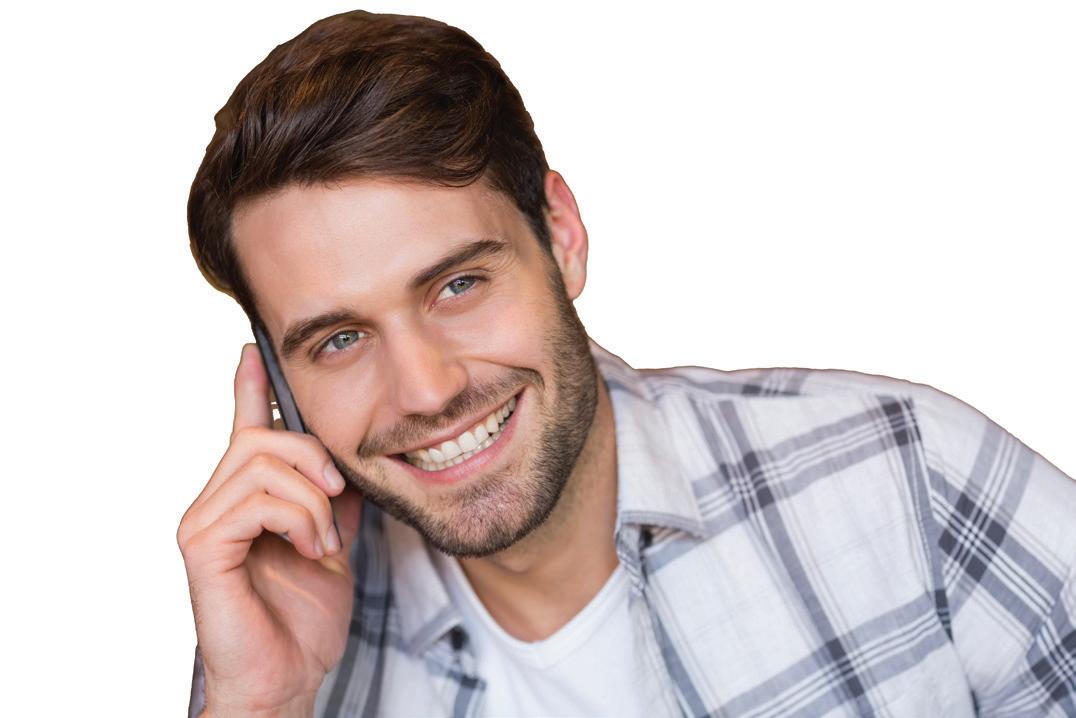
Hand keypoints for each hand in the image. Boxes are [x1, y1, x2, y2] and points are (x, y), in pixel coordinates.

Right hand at [178, 344, 363, 715]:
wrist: (287, 677)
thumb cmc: (302, 620)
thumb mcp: (332, 544)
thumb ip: (333, 501)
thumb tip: (348, 463)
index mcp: (246, 499)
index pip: (243, 428)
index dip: (249, 386)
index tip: (253, 348)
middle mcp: (215, 502)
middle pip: (264, 436)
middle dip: (314, 458)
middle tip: (337, 497)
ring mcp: (203, 521)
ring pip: (264, 463)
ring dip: (312, 501)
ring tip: (322, 541)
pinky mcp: (201, 545)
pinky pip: (256, 499)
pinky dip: (298, 520)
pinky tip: (308, 549)